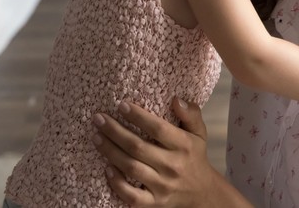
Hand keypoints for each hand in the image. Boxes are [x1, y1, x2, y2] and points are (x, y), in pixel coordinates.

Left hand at [91, 98, 215, 206]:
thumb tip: (176, 100)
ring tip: (96, 137)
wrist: (201, 193)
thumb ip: (191, 113)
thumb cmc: (194, 156)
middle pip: (138, 147)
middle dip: (115, 131)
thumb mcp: (199, 132)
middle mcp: (173, 165)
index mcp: (184, 145)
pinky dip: (117, 183)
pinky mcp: (154, 203)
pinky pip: (131, 195)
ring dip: (111, 152)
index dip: (138, 116)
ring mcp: (162, 186)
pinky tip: (106, 168)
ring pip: (131, 167)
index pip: (158, 128)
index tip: (121, 105)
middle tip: (99, 118)